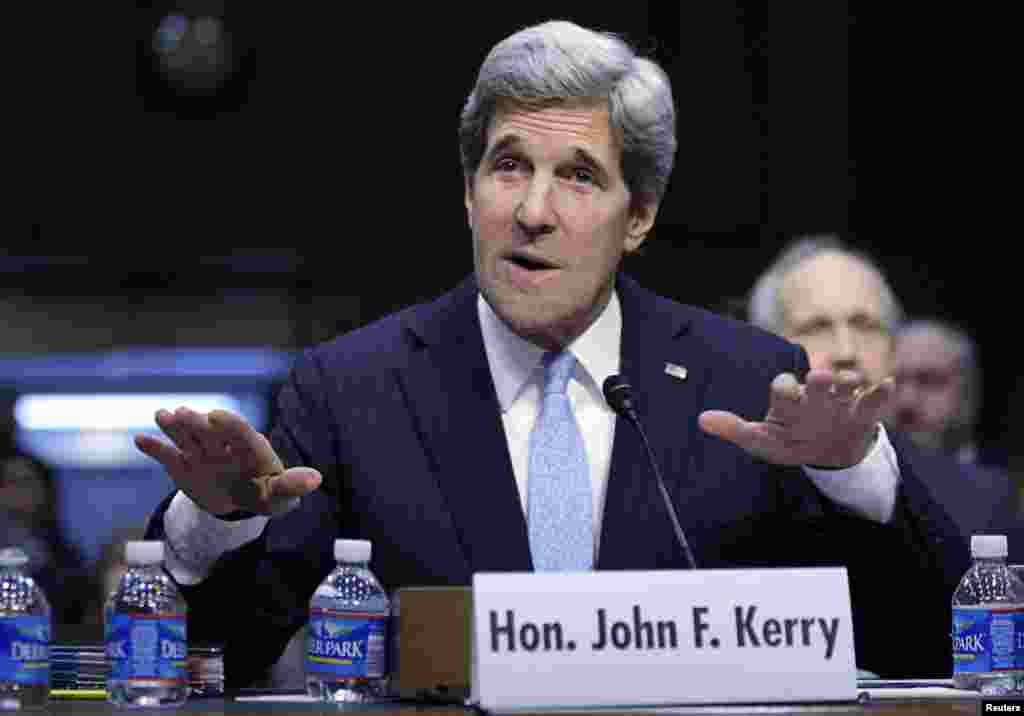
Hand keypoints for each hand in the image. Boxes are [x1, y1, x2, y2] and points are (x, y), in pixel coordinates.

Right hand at [134, 407, 321, 515]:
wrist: (241, 502)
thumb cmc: (266, 493)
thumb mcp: (281, 494)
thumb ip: (293, 485)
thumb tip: (316, 478)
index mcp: (250, 447)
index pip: (241, 433)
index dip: (230, 425)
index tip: (218, 416)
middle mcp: (224, 445)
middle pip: (210, 431)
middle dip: (198, 422)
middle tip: (185, 413)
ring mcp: (201, 453)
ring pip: (187, 437)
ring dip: (175, 426)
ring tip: (162, 415)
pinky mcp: (183, 465)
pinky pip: (167, 455)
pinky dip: (155, 448)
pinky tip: (140, 440)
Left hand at [698, 369, 893, 468]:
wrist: (827, 454)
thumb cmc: (791, 441)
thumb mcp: (763, 441)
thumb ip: (736, 430)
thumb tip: (702, 419)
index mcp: (789, 400)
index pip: (784, 388)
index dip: (784, 389)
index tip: (784, 392)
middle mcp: (814, 395)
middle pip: (817, 382)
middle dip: (819, 380)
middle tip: (819, 378)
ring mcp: (841, 402)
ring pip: (846, 385)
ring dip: (848, 382)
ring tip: (849, 381)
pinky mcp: (864, 413)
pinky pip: (874, 400)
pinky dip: (880, 393)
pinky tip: (884, 385)